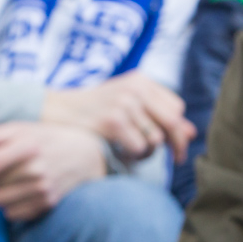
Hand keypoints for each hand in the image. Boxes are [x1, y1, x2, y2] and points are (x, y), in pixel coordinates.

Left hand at [0, 122, 106, 221]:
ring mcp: (43, 189)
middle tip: (1, 167)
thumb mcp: (21, 129)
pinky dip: (11, 205)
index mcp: (28, 146)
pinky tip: (21, 191)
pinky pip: (12, 213)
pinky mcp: (46, 205)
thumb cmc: (45, 138)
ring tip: (12, 179)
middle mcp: (36, 170)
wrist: (86, 155)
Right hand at [41, 72, 194, 162]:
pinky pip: (139, 148)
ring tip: (131, 153)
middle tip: (176, 161)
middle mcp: (135, 88)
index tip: (175, 145)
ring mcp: (124, 104)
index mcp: (140, 81)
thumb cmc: (88, 112)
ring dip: (147, 153)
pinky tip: (120, 154)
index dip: (178, 128)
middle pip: (172, 122)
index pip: (176, 107)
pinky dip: (133, 157)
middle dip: (177, 144)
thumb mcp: (123, 106)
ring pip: (155, 139)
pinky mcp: (113, 121)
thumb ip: (155, 116)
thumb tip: (192, 133)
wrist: (50, 111)